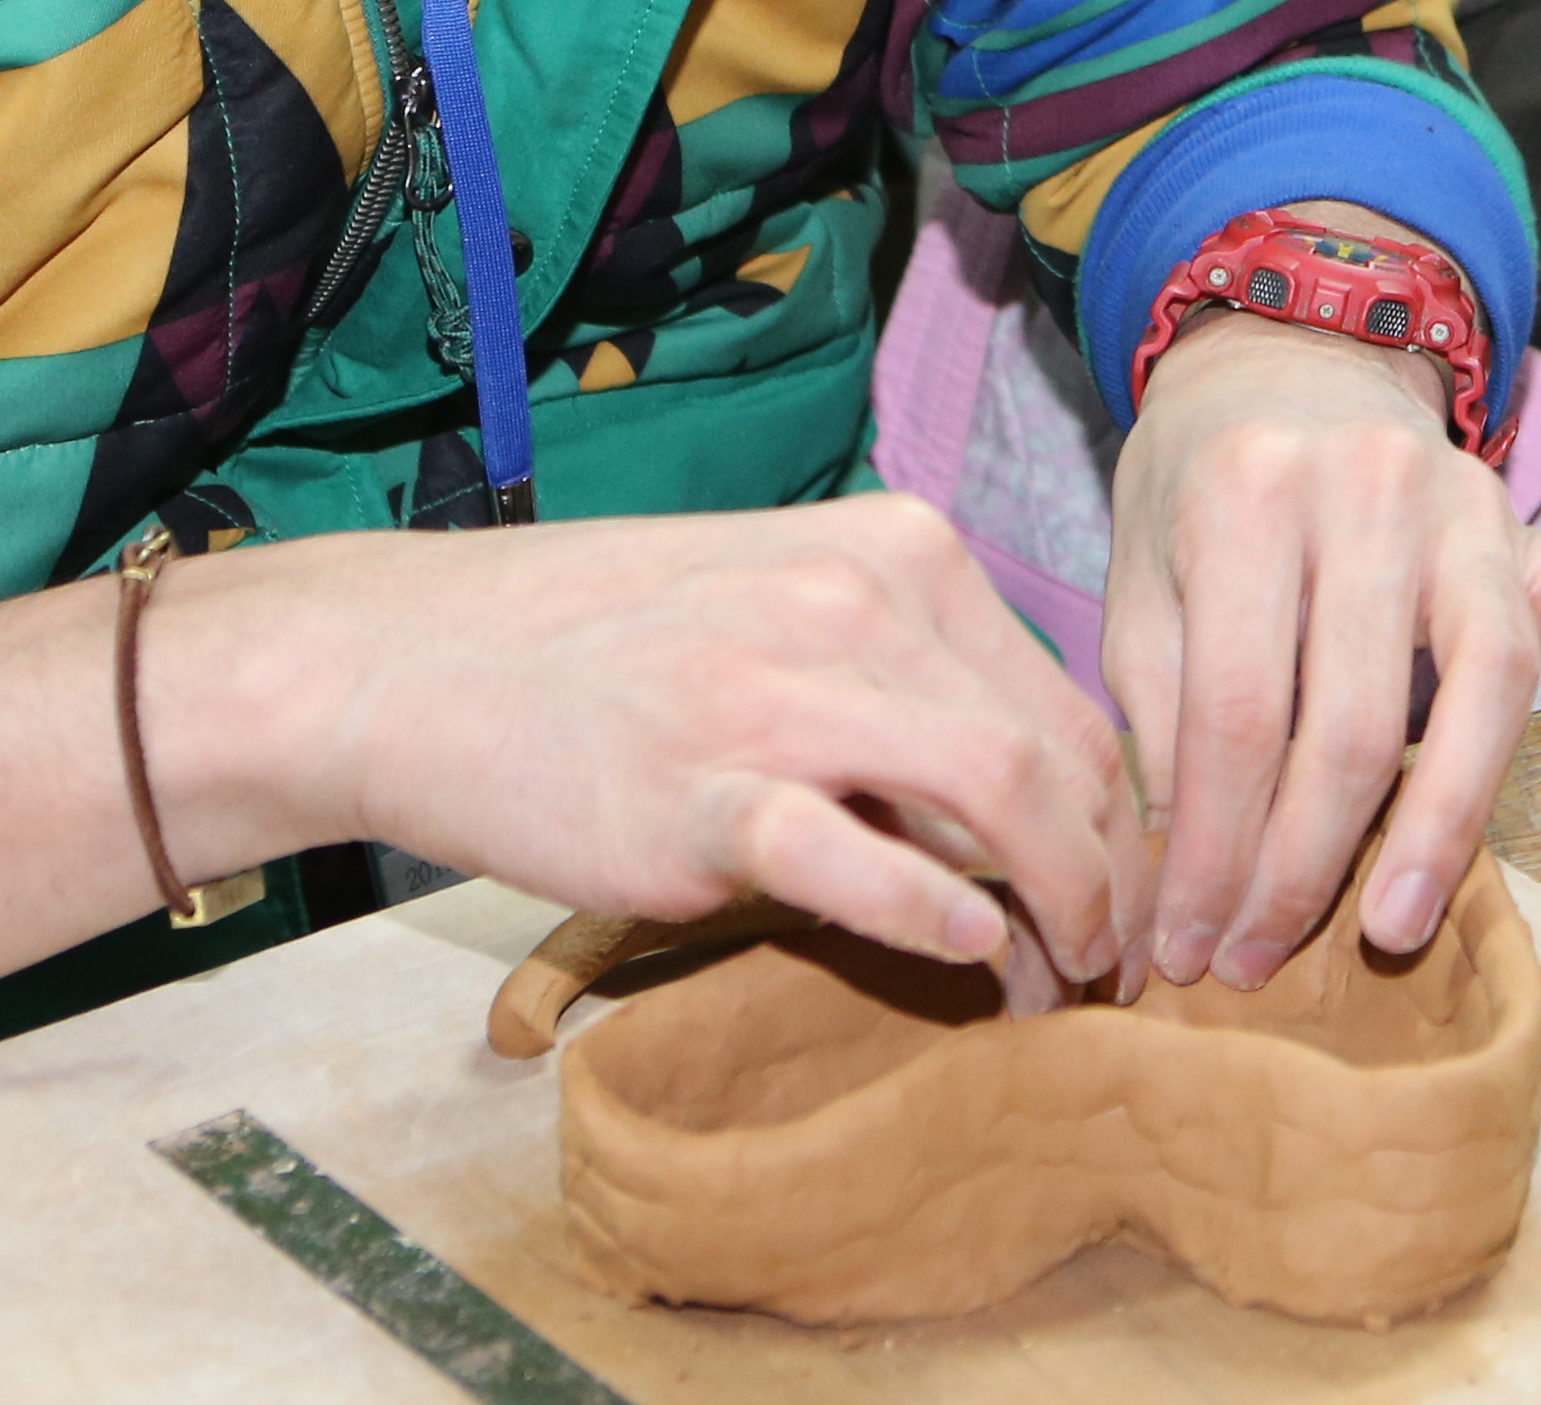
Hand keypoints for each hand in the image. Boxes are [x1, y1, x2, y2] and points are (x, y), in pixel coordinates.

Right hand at [169, 498, 1141, 982]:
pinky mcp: (699, 793)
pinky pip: (853, 856)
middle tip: (1110, 971)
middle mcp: (858, 602)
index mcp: (898, 552)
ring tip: (1055, 988)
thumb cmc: (609, 648)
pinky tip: (965, 951)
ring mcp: (778, 692)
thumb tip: (1026, 809)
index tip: (1120, 903)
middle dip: (1108, 882)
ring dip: (1055, 910)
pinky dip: (932, 912)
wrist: (420, 661)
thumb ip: (904, 680)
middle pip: (1055, 756)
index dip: (1115, 822)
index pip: (1065, 702)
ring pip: (992, 792)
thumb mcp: (786, 606)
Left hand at [1106, 304, 1540, 990]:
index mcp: (1249, 494)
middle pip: (1351, 716)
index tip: (1189, 944)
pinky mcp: (1537, 521)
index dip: (1210, 848)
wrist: (1283, 366)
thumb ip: (1163, 713)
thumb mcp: (1140, 588)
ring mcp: (1470, 499)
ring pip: (1485, 682)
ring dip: (1438, 824)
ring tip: (1397, 925)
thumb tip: (1190, 877)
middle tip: (1259, 963)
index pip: (1235, 710)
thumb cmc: (1204, 501)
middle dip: (1300, 866)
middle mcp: (1371, 485)